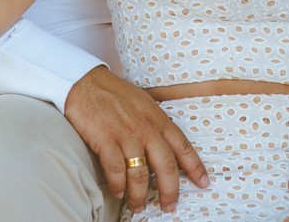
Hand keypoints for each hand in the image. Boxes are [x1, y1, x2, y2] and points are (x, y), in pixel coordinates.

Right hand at [64, 66, 208, 214]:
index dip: (195, 167)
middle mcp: (146, 128)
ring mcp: (126, 134)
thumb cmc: (114, 93)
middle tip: (168, 206)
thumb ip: (155, 123)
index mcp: (158, 118)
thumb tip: (164, 145)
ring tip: (137, 206)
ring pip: (140, 173)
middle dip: (170, 191)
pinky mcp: (105, 139)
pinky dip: (118, 185)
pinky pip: (116, 170)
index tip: (203, 182)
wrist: (85, 82)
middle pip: (166, 166)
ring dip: (139, 195)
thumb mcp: (143, 103)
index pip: (183, 146)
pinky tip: (118, 192)